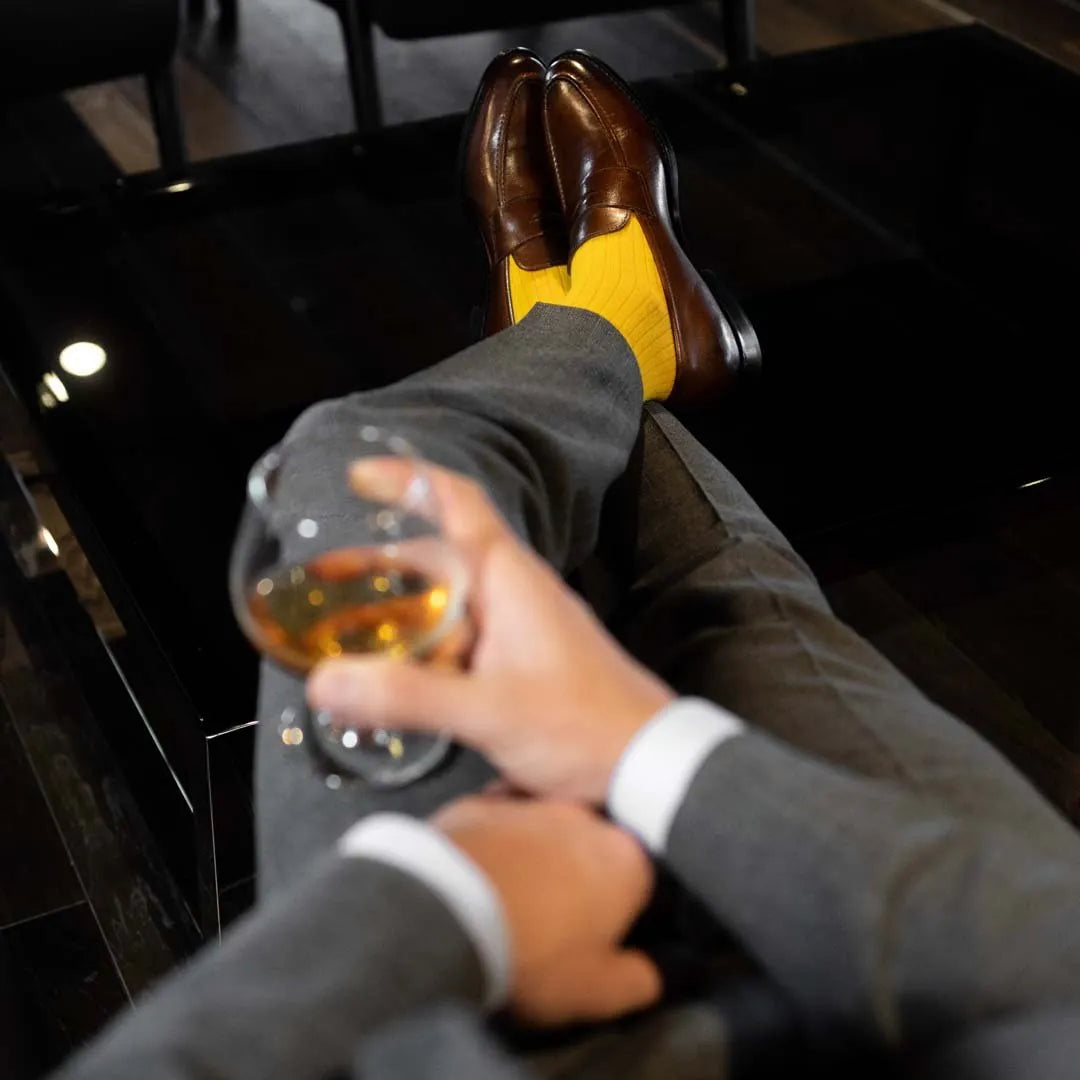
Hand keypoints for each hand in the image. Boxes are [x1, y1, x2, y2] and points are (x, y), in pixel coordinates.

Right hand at [307, 461, 674, 803]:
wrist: (649, 762)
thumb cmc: (585, 726)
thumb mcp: (489, 710)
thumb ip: (409, 696)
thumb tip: (327, 682)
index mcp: (509, 578)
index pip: (457, 502)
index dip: (409, 479)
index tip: (360, 476)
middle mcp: (514, 590)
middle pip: (438, 555)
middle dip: (381, 563)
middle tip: (328, 582)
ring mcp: (521, 624)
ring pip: (448, 599)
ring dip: (401, 608)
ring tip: (348, 633)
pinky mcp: (523, 658)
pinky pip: (463, 635)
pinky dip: (425, 644)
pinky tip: (399, 677)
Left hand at [433, 795, 660, 1025]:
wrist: (445, 913)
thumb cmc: (532, 953)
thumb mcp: (600, 991)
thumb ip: (646, 979)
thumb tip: (667, 970)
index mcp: (627, 860)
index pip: (646, 884)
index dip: (629, 913)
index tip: (606, 937)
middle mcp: (586, 818)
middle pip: (597, 848)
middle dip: (586, 876)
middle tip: (558, 918)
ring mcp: (532, 802)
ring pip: (549, 827)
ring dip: (543, 852)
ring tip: (517, 892)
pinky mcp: (483, 800)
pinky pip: (500, 817)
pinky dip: (499, 837)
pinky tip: (484, 865)